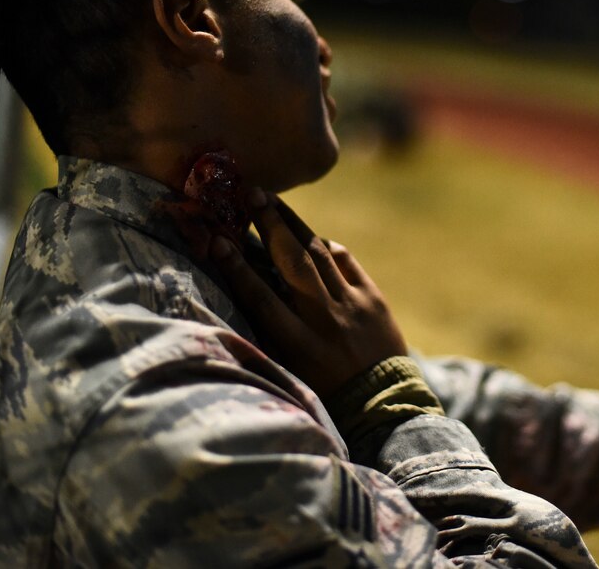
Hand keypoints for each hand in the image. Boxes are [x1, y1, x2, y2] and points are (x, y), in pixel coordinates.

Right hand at [210, 191, 406, 394]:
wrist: (382, 404)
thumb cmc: (324, 391)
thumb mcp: (291, 371)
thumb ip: (271, 333)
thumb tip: (247, 288)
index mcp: (297, 344)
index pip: (260, 298)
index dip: (236, 267)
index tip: (216, 239)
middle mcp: (323, 320)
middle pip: (293, 262)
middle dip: (270, 225)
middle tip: (251, 193)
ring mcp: (351, 306)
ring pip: (319, 253)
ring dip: (294, 224)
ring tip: (271, 201)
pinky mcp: (373, 299)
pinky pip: (346, 261)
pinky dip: (327, 247)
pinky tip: (311, 237)